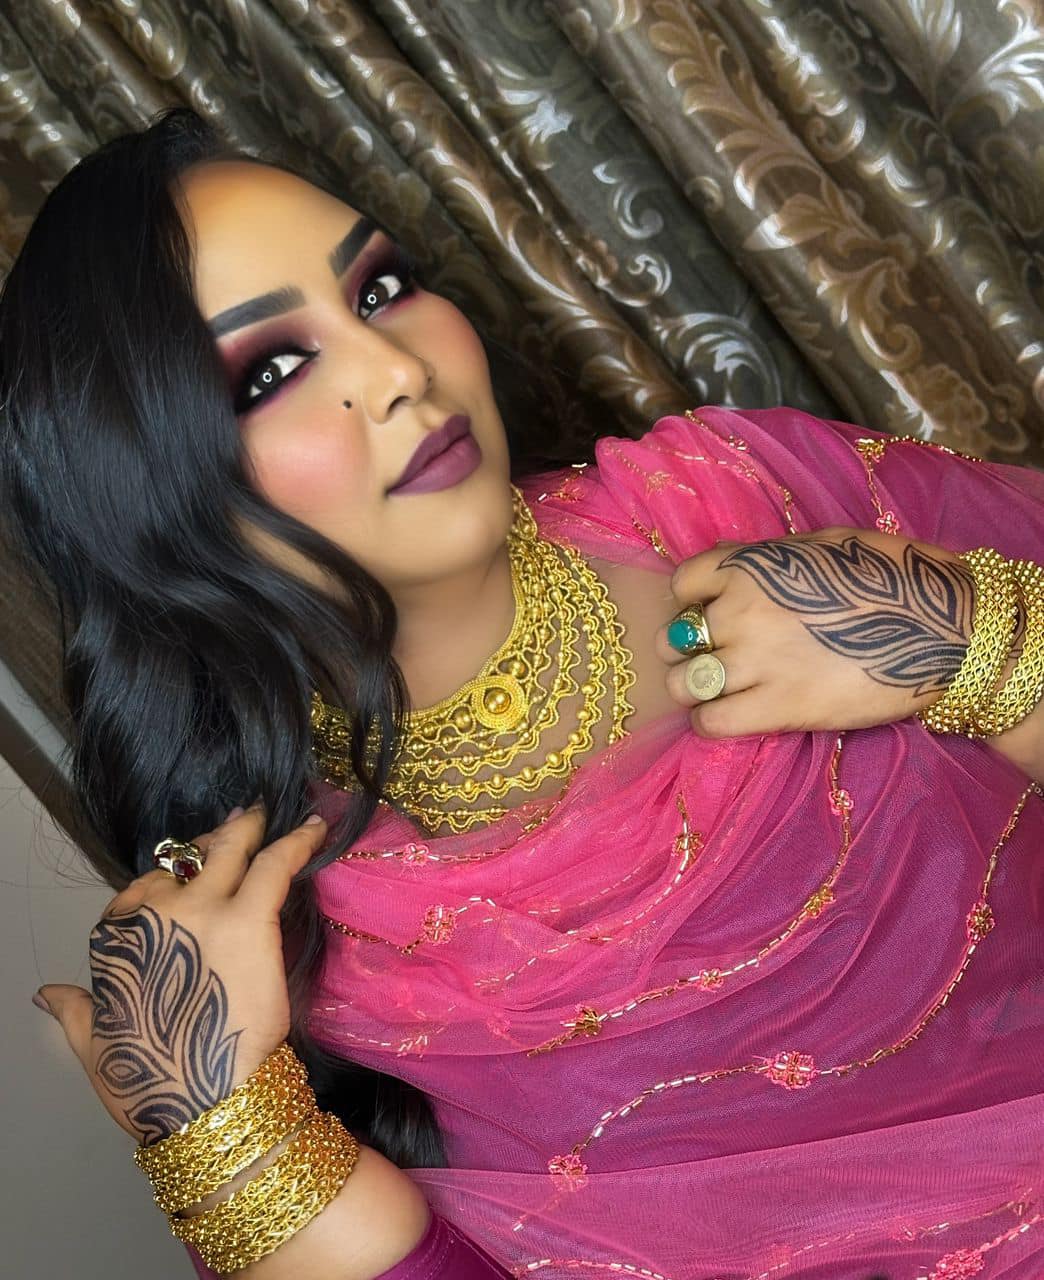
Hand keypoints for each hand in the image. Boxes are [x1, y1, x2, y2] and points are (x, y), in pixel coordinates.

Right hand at [34, 803, 326, 1144]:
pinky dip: (297, 840)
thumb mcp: (93, 1046)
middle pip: (184, 862)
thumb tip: (48, 993)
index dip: (167, 885)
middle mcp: (155, 915)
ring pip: (228, 851)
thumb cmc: (151, 1085)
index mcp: (116, 942)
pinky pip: (275, 864)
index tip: (184, 882)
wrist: (203, 1103)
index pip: (141, 893)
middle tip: (234, 828)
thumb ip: (74, 1011)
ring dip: (246, 830)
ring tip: (262, 816)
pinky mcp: (249, 918)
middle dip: (208, 843)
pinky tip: (314, 827)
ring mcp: (203, 911)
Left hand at [658, 526, 973, 737]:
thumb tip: (729, 568)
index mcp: (751, 565)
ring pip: (684, 683)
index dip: (694, 601)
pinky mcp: (778, 707)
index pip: (683, 584)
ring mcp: (756, 661)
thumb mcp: (820, 545)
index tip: (711, 612)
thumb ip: (766, 560)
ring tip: (720, 690)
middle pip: (675, 638)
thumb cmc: (891, 575)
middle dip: (689, 648)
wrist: (944, 626)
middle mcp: (742, 610)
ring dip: (694, 687)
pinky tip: (732, 715)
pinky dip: (710, 721)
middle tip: (715, 656)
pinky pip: (710, 721)